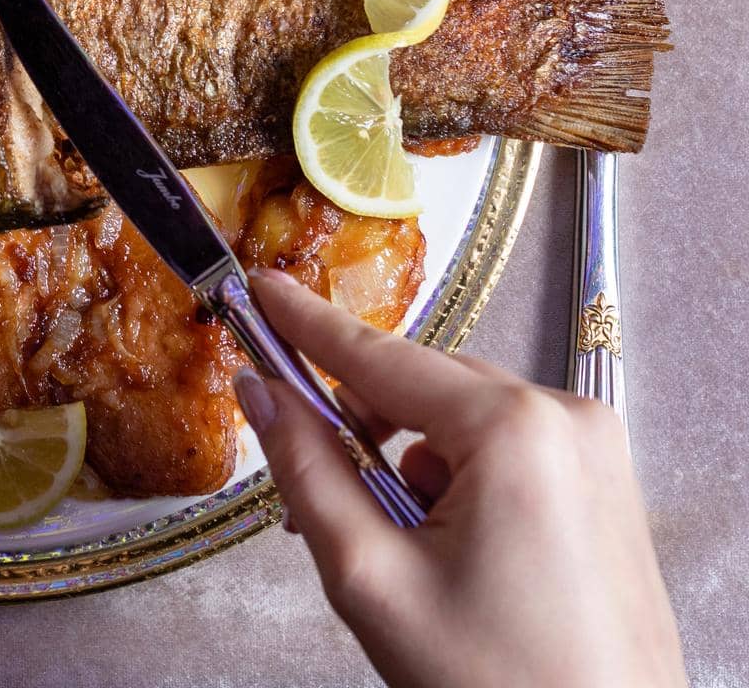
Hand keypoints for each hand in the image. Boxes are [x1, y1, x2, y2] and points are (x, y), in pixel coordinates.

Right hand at [233, 268, 684, 687]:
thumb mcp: (374, 579)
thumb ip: (306, 470)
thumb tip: (259, 390)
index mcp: (513, 429)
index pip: (379, 356)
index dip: (307, 322)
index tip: (259, 286)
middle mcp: (566, 419)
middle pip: (421, 388)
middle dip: (359, 429)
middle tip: (315, 497)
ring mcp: (595, 452)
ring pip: (460, 419)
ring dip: (409, 461)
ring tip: (394, 546)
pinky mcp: (606, 486)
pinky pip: (506, 448)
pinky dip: (458, 479)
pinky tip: (447, 550)